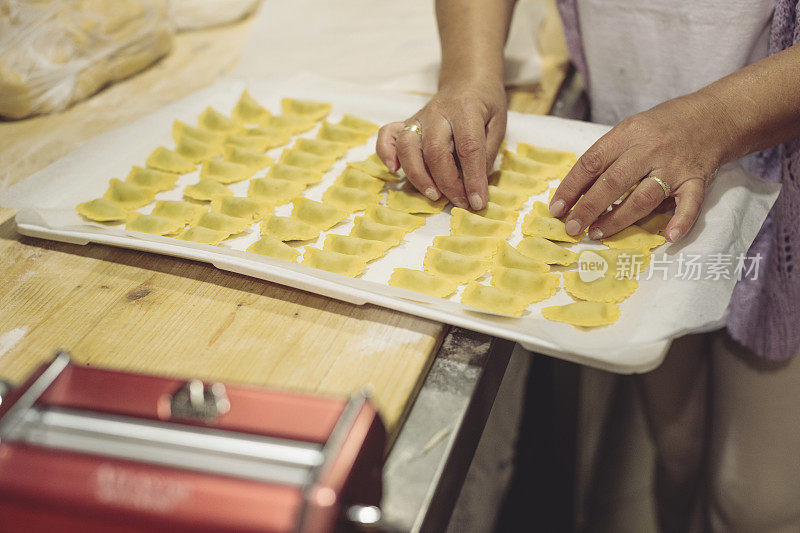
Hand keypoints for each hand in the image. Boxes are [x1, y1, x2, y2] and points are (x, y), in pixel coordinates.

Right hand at [376, 81, 506, 209]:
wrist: (467, 81)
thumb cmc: (485, 105)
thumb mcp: (498, 125)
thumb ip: (486, 153)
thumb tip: (473, 185)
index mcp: (466, 108)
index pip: (468, 147)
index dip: (473, 178)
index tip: (478, 202)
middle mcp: (438, 111)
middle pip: (435, 150)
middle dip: (447, 183)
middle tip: (460, 202)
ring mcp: (419, 116)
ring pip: (408, 147)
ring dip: (418, 176)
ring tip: (433, 195)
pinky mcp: (406, 122)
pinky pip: (387, 135)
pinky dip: (385, 152)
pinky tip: (394, 170)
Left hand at [549, 93, 733, 242]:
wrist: (716, 114)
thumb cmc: (663, 126)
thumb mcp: (631, 129)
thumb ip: (608, 155)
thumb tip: (576, 191)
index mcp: (627, 134)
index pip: (591, 162)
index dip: (571, 187)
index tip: (557, 208)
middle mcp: (649, 149)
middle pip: (613, 183)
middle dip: (589, 208)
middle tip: (572, 228)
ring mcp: (674, 166)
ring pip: (643, 197)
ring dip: (618, 219)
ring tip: (597, 234)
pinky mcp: (696, 179)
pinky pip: (689, 204)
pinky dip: (680, 222)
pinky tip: (668, 237)